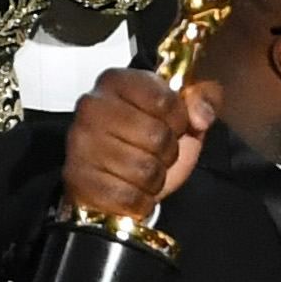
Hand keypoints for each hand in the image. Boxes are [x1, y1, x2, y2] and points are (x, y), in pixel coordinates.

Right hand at [60, 69, 213, 221]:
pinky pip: (128, 197)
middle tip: (155, 152)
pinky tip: (131, 190)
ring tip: (141, 170)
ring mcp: (80, 143)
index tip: (172, 124)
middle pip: (156, 136)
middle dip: (167, 152)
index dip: (179, 119)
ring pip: (144, 170)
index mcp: (117, 81)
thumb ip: (203, 99)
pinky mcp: (78, 178)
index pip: (165, 101)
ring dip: (154, 178)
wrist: (114, 178)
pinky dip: (138, 201)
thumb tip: (200, 116)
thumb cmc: (146, 140)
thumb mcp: (181, 114)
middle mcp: (92, 106)